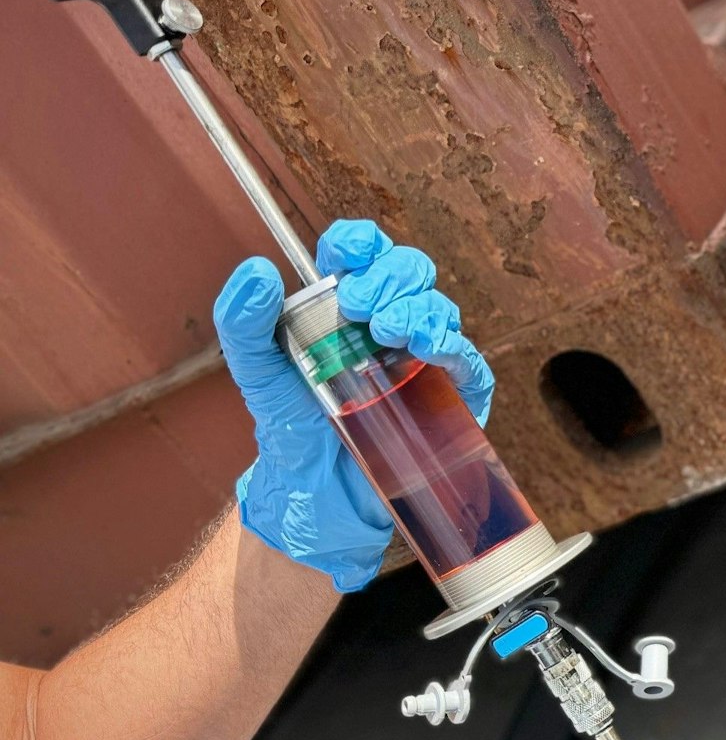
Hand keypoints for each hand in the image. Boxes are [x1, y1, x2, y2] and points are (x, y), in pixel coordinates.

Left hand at [214, 219, 494, 591]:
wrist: (315, 496)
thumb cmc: (291, 430)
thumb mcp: (255, 374)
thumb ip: (243, 323)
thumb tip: (257, 271)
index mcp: (346, 308)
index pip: (365, 254)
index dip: (361, 243)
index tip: (343, 254)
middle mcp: (391, 326)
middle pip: (411, 271)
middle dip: (390, 277)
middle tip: (360, 306)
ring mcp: (424, 359)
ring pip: (441, 308)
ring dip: (419, 310)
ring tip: (390, 332)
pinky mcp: (452, 396)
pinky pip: (468, 361)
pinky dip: (453, 347)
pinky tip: (428, 350)